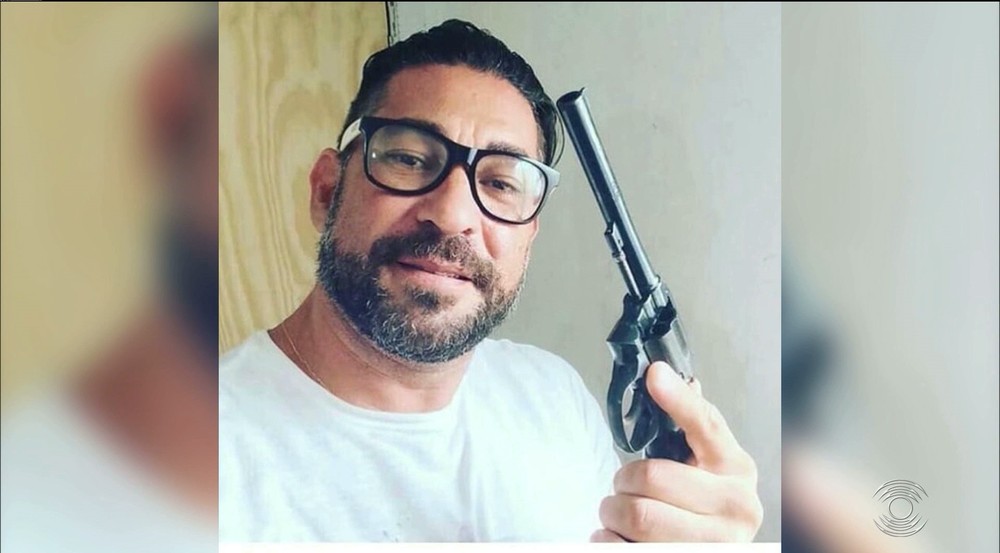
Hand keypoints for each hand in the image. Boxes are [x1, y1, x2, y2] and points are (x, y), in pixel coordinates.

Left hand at [593, 362, 762, 541]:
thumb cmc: (705, 505)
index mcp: (738, 470)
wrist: (714, 549)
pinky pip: (621, 547)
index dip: (677, 399)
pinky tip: (621, 539)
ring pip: (636, 515)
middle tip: (624, 487)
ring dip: (612, 512)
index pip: (705, 425)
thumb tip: (664, 374)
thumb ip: (693, 423)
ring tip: (621, 514)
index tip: (654, 374)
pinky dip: (608, 540)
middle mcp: (736, 509)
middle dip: (623, 480)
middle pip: (651, 476)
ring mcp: (714, 544)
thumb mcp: (710, 463)